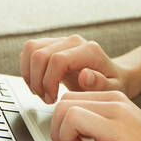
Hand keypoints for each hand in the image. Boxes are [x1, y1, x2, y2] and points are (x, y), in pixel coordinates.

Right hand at [20, 34, 134, 104]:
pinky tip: (37, 84)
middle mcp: (73, 41)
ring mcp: (61, 41)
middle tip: (47, 99)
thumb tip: (85, 75)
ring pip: (31, 49)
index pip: (58, 59)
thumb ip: (100, 84)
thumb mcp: (113, 89)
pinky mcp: (51, 45)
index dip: (49, 81)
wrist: (112, 76)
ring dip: (30, 74)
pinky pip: (29, 50)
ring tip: (41, 92)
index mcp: (89, 51)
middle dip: (38, 81)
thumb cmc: (112, 84)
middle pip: (40, 55)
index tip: (52, 99)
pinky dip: (27, 69)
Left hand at [50, 90, 140, 140]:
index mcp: (116, 100)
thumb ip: (102, 119)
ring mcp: (118, 130)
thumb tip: (67, 123)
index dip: (62, 120)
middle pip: (63, 105)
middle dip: (58, 130)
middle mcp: (116, 109)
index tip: (72, 136)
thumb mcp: (128, 123)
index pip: (70, 97)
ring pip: (69, 119)